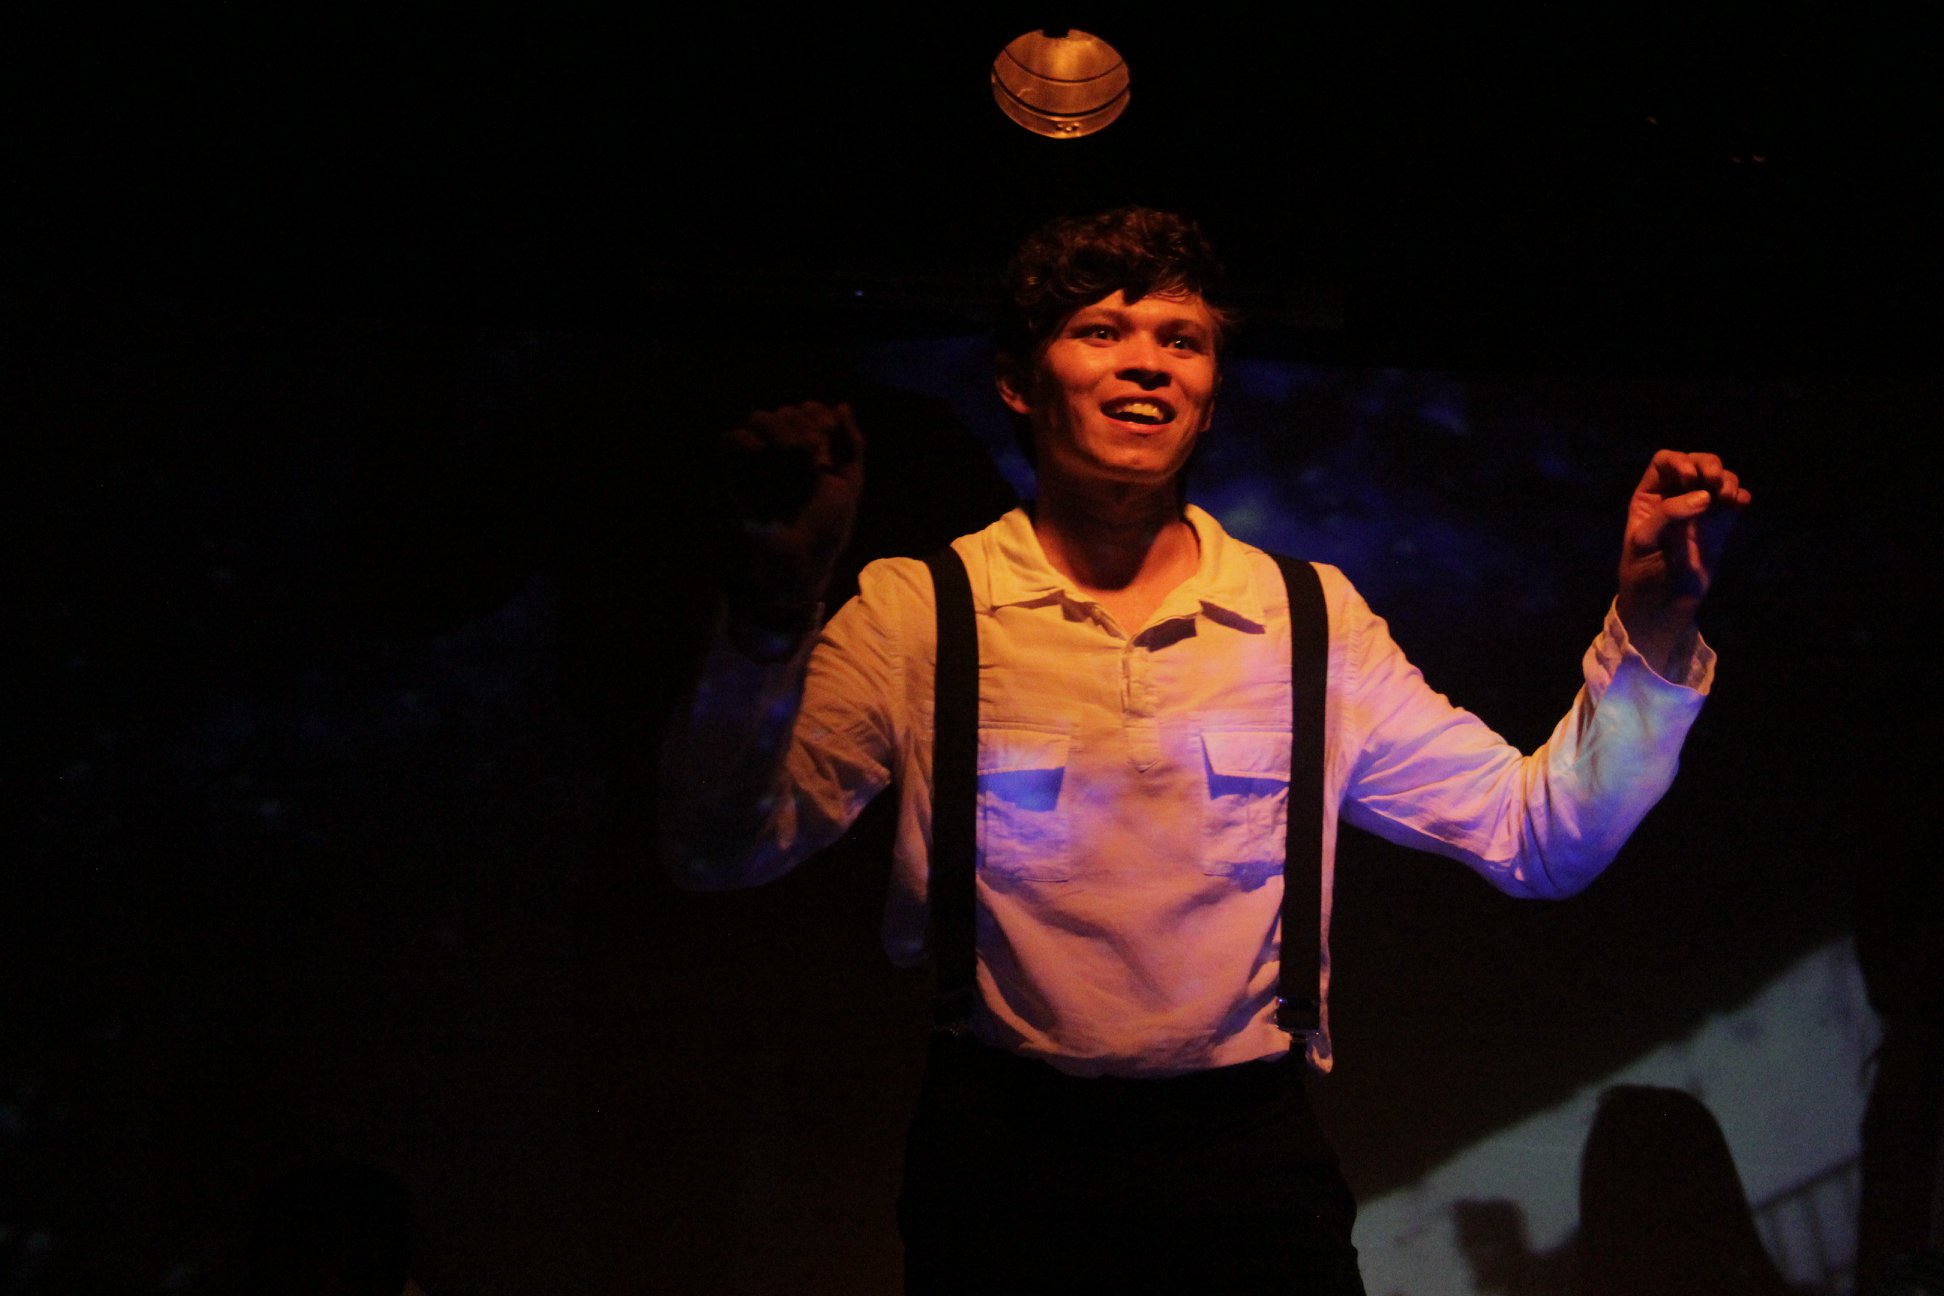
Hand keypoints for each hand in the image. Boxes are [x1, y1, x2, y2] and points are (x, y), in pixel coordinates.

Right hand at [721, 400, 864, 618]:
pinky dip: (746, 441)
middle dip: (803, 428)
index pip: (811, 410)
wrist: (799, 561)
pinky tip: (761, 455)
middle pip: (788, 410)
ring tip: (793, 458)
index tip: (830, 438)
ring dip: (780, 431)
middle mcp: (784, 451)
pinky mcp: (734, 472)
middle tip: (814, 458)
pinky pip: (732, 438)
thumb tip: (841, 404)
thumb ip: (852, 444)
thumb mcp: (849, 484)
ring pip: (761, 417)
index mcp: (812, 451)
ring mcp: (759, 460)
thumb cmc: (827, 528)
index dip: (819, 417)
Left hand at [1615, 449, 1749, 673]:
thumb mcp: (1644, 542)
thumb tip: (1703, 497)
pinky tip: (1738, 504)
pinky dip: (1740, 497)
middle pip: (1697, 463)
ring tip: (1726, 498)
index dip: (1680, 462)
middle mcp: (1676, 497)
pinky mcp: (1720, 526)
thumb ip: (1668, 515)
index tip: (1689, 478)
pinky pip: (1734, 502)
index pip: (1665, 462)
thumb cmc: (1642, 574)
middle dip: (1709, 465)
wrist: (1660, 607)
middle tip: (1714, 483)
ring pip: (1718, 479)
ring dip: (1727, 480)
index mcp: (1650, 497)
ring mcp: (1700, 511)